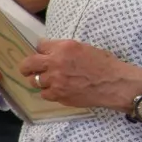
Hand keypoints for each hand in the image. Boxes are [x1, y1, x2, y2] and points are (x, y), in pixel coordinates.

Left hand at [18, 39, 141, 109]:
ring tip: (46, 80)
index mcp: (63, 48)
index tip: (40, 53)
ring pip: (34, 81)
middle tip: (27, 69)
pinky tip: (56, 89)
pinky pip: (44, 94)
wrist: (115, 83)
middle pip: (28, 64)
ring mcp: (55, 81)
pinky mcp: (59, 95)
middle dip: (26, 67)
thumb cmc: (104, 64)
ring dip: (38, 80)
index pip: (39, 46)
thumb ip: (64, 48)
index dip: (40, 50)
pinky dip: (48, 92)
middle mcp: (55, 63)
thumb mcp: (83, 48)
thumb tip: (47, 48)